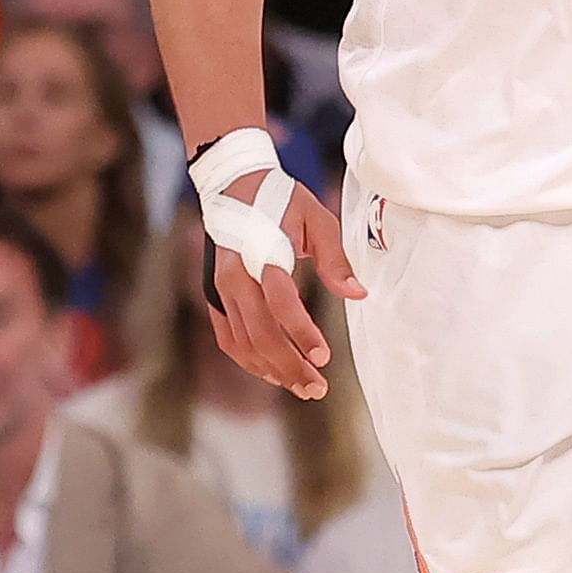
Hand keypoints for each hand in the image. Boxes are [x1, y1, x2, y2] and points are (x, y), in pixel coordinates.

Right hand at [203, 182, 364, 398]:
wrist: (233, 184)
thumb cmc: (280, 199)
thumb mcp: (316, 218)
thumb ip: (336, 259)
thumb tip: (357, 294)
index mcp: (260, 254)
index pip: (280, 304)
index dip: (301, 334)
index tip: (324, 357)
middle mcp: (234, 276)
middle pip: (259, 334)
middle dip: (289, 366)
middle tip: (317, 388)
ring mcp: (220, 289)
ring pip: (243, 342)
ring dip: (272, 370)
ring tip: (302, 387)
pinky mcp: (214, 296)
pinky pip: (229, 338)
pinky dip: (249, 360)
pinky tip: (273, 373)